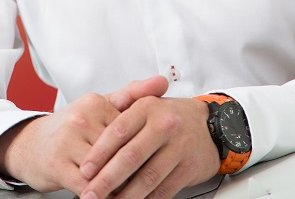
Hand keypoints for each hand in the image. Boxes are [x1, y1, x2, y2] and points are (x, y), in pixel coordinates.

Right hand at [0, 76, 167, 194]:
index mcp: (96, 102)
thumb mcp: (99, 106)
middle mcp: (82, 118)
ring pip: (107, 169)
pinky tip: (111, 198)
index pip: (130, 129)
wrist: (28, 144)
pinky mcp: (57, 164)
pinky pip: (89, 186)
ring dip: (122, 185)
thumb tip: (163, 81)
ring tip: (135, 193)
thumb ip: (132, 95)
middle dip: (136, 169)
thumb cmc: (71, 128)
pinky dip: (104, 196)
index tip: (159, 158)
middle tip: (152, 180)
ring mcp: (68, 141)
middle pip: (120, 150)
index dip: (144, 147)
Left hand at [79, 96, 220, 198]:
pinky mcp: (189, 167)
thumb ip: (121, 116)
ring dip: (125, 196)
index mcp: (147, 107)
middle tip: (90, 194)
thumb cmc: (169, 117)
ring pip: (147, 177)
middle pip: (130, 157)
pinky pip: (163, 190)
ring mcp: (178, 147)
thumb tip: (91, 140)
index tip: (84, 170)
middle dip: (106, 179)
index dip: (99, 152)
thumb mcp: (146, 106)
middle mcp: (163, 125)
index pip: (118, 131)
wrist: (210, 126)